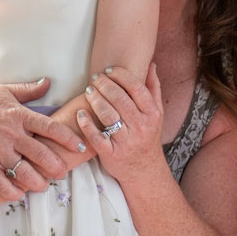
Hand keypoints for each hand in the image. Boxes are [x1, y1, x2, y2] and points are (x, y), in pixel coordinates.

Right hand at [0, 79, 88, 199]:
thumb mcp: (3, 91)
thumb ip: (28, 90)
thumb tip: (48, 82)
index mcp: (19, 115)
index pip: (50, 127)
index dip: (69, 138)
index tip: (80, 147)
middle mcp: (11, 134)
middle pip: (42, 154)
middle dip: (57, 166)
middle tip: (62, 172)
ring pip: (25, 172)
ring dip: (38, 182)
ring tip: (43, 185)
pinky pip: (3, 183)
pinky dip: (13, 192)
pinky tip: (20, 194)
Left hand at [75, 64, 165, 180]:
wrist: (144, 170)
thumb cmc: (147, 137)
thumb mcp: (157, 115)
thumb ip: (153, 89)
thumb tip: (151, 64)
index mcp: (152, 114)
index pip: (136, 88)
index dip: (120, 75)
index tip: (108, 71)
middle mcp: (141, 127)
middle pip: (120, 99)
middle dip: (104, 85)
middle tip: (94, 79)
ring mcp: (126, 141)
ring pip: (108, 115)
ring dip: (95, 100)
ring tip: (88, 91)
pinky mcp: (111, 154)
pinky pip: (96, 137)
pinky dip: (86, 124)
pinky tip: (80, 113)